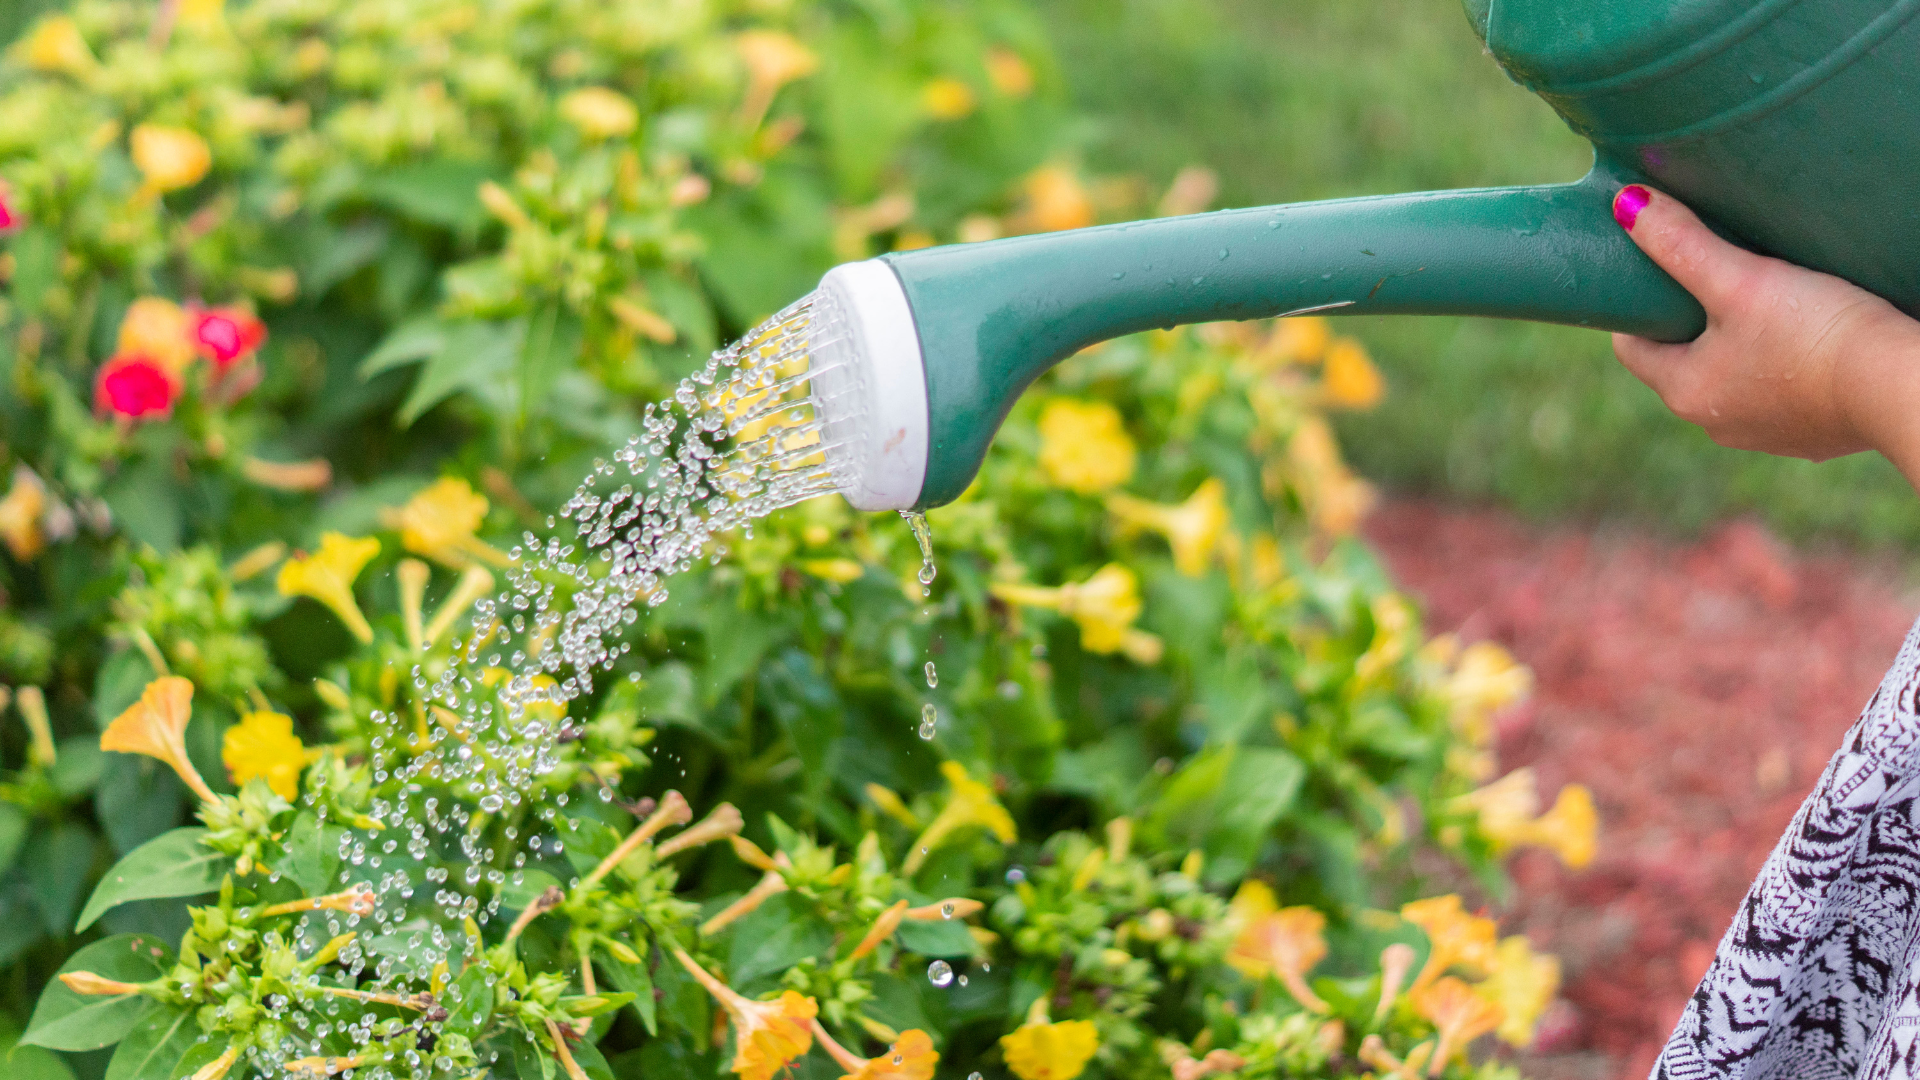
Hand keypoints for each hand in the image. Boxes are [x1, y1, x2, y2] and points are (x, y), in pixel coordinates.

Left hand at [1610, 185, 1919, 482]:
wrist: (1899, 386)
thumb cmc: (1815, 332)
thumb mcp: (1741, 279)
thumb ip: (1683, 244)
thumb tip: (1627, 203)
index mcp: (1685, 393)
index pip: (1633, 347)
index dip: (1638, 307)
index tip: (1654, 274)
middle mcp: (1715, 424)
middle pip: (1682, 362)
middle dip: (1689, 321)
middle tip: (1709, 275)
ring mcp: (1764, 434)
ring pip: (1731, 377)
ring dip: (1736, 344)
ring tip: (1759, 301)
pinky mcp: (1809, 434)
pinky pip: (1778, 392)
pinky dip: (1780, 365)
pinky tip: (1802, 337)